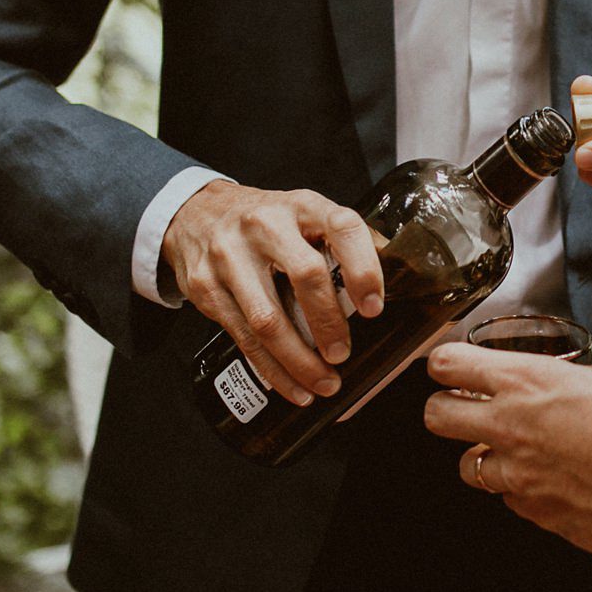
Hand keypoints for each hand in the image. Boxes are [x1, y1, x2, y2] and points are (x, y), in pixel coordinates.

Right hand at [162, 183, 385, 405]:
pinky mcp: (206, 287)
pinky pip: (243, 337)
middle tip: (342, 355)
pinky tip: (291, 385)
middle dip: (329, 324)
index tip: (374, 307)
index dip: (364, 268)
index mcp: (301, 205)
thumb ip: (340, 242)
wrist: (197, 214)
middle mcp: (264, 225)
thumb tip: (394, 276)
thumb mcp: (303, 215)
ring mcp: (229, 256)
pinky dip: (271, 369)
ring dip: (299, 360)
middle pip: (304, 276)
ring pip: (268, 318)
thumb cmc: (264, 222)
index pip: (342, 228)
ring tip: (323, 383)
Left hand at [423, 343, 591, 559]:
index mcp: (527, 382)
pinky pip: (514, 502)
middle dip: (445, 410)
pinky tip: (554, 484)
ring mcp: (520, 477)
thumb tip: (589, 387)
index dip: (445, 365)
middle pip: (438, 417)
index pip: (450, 365)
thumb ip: (588, 380)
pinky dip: (525, 493)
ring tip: (516, 454)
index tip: (450, 368)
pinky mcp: (539, 514)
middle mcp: (511, 428)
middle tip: (463, 410)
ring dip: (486, 459)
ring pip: (469, 469)